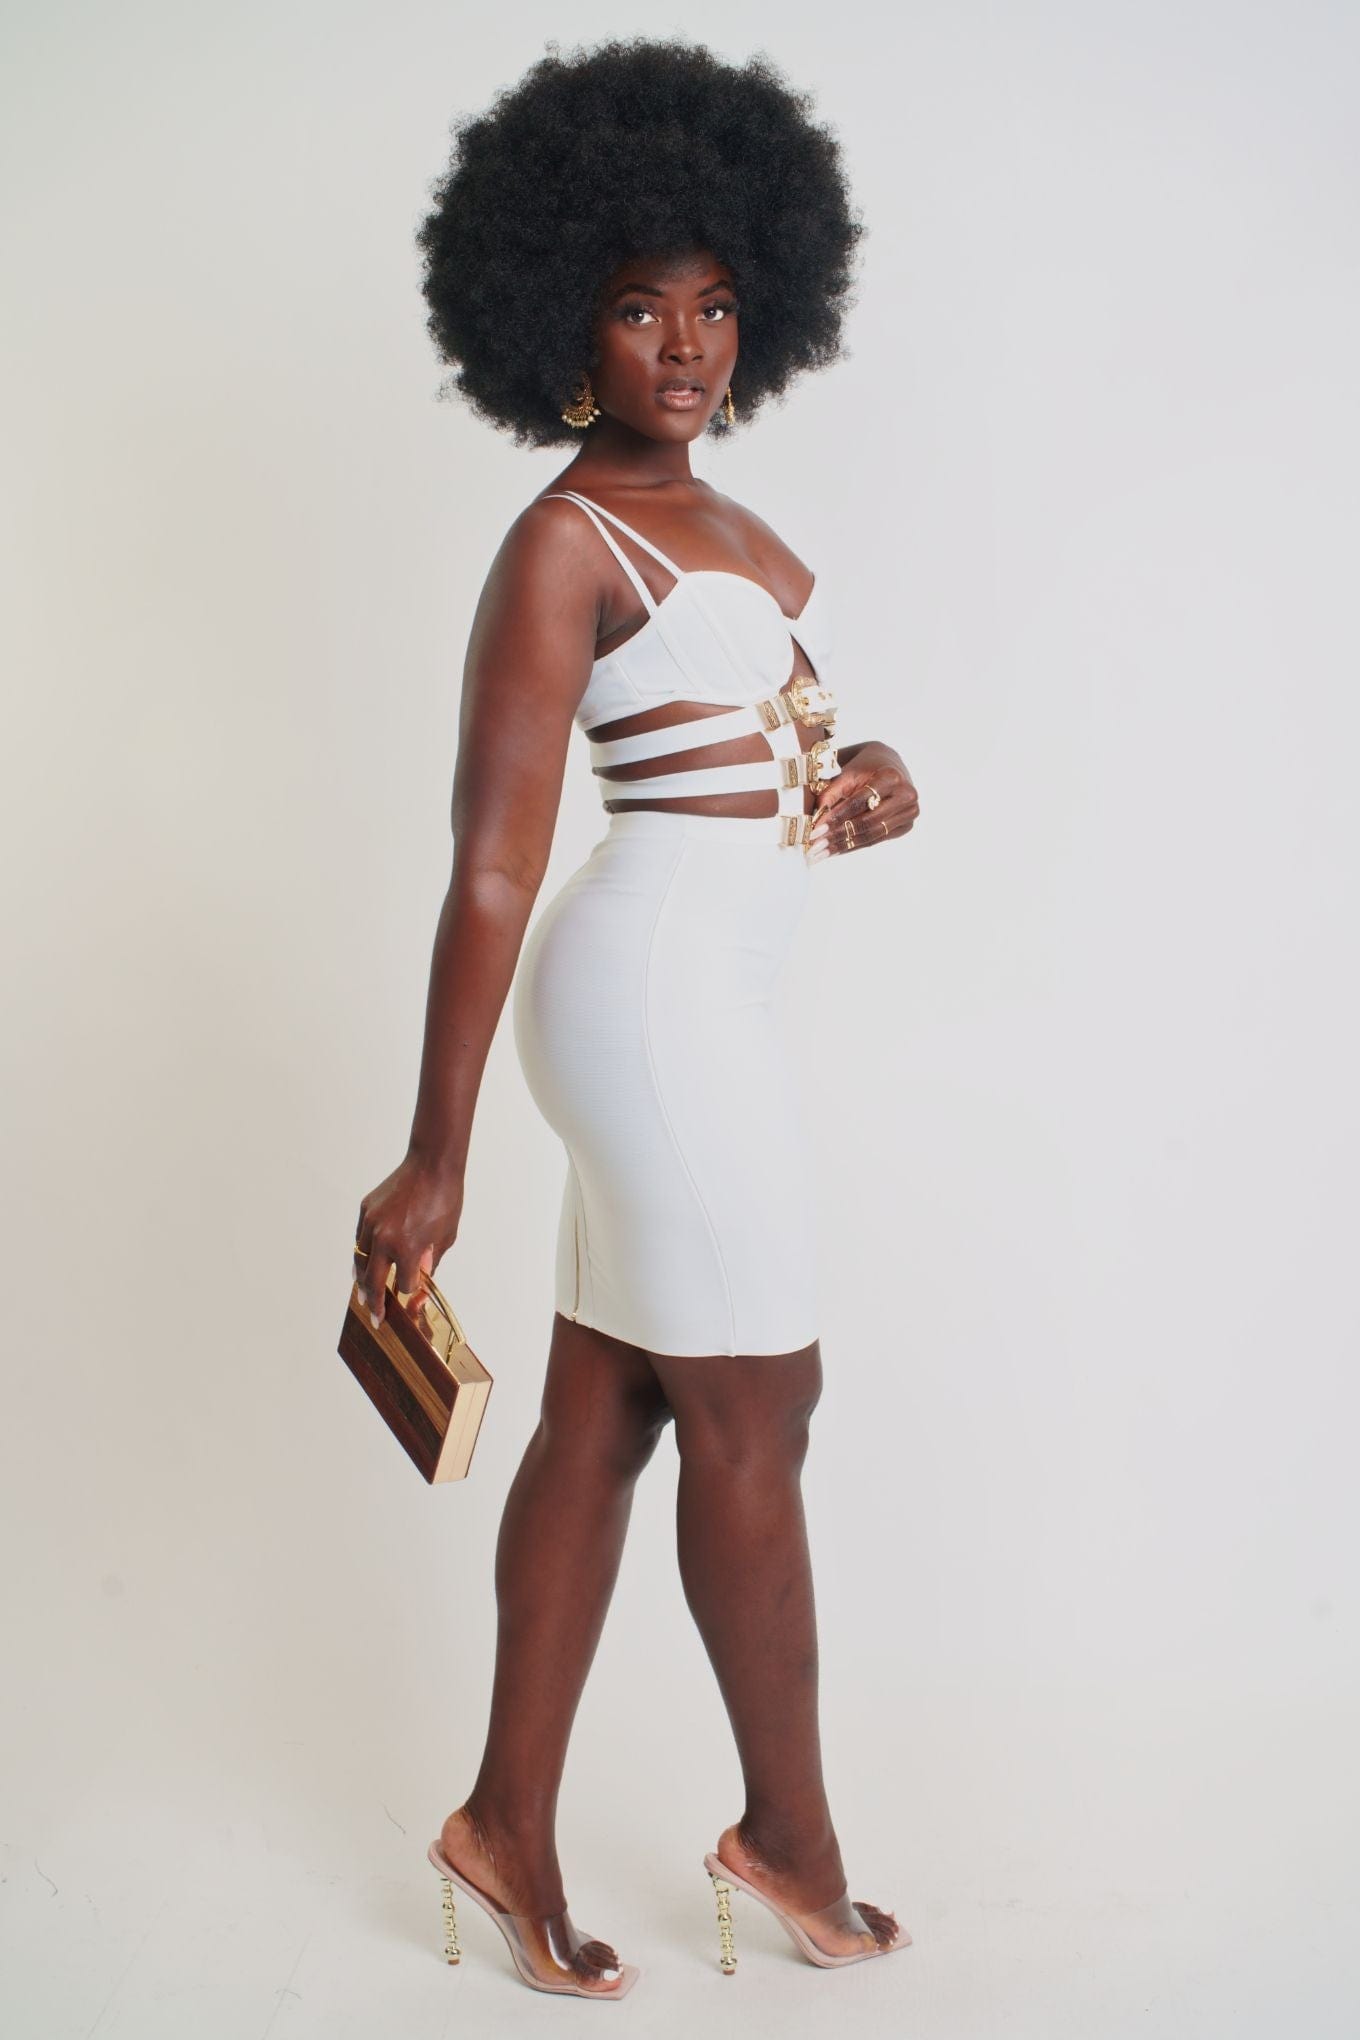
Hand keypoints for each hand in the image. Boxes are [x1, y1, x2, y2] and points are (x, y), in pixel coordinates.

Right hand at [352, 1153, 464, 1326]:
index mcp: (407, 1249)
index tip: (414, 1292)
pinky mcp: (365, 1211)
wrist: (432, 1165)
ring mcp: (371, 1224)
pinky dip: (361, 1254)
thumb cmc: (445, 1199)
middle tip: (375, 1317)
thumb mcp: (445, 1238)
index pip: (405, 1284)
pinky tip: (364, 1262)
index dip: (411, 1289)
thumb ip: (429, 1263)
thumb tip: (419, 1284)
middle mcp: (384, 1239)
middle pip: (373, 1282)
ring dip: (362, 1280)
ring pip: (361, 1261)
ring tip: (364, 1294)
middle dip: (374, 1303)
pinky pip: (359, 1239)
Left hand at [808, 741, 919, 861]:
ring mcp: (909, 812)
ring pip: (871, 835)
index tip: (814, 831)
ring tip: (822, 853)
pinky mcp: (906, 825)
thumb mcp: (847, 772)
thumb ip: (831, 792)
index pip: (858, 803)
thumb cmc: (865, 766)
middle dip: (837, 836)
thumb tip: (816, 817)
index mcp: (890, 777)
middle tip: (815, 847)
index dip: (835, 818)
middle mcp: (905, 795)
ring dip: (844, 846)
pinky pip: (876, 839)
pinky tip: (836, 850)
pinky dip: (854, 845)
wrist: (889, 764)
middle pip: (866, 822)